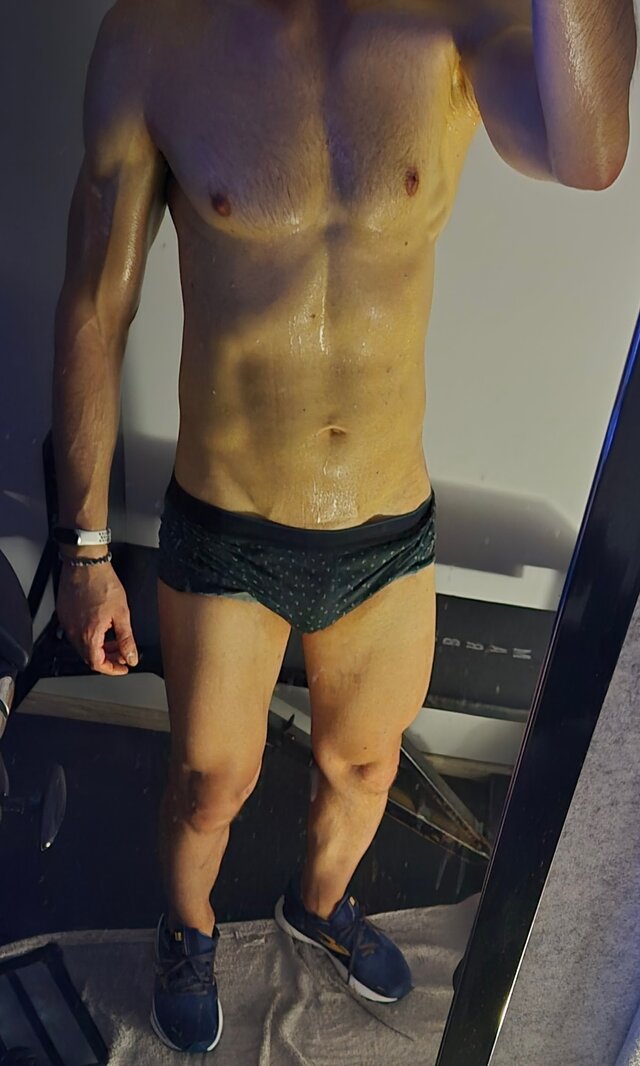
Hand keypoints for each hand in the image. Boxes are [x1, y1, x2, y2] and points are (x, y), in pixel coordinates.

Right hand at [55, 561, 138, 675]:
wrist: (86, 563)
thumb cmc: (102, 582)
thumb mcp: (122, 613)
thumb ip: (127, 639)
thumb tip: (131, 656)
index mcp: (88, 634)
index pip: (97, 664)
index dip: (112, 669)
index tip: (123, 666)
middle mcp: (74, 632)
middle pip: (89, 657)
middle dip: (108, 658)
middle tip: (122, 652)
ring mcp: (67, 623)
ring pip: (83, 646)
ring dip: (99, 647)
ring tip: (114, 639)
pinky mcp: (64, 615)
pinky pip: (76, 633)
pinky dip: (90, 636)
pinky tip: (101, 627)